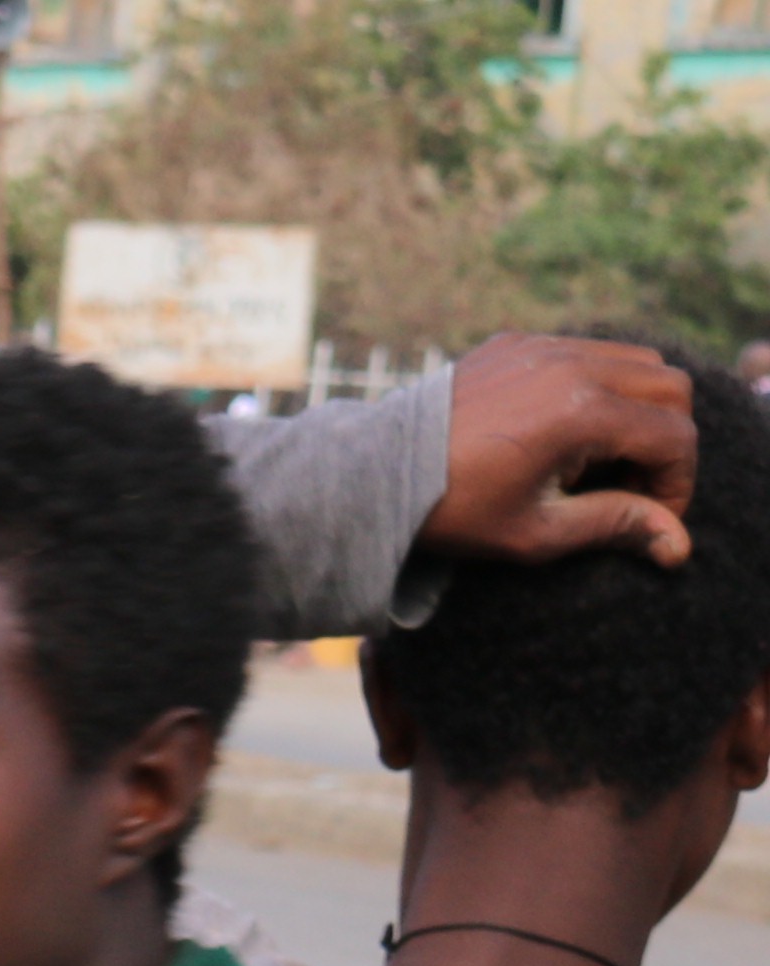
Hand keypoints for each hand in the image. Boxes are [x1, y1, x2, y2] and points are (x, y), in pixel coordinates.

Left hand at [430, 334, 694, 572]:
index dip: (676, 483)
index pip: (673, 436)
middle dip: (665, 440)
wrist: (367, 476)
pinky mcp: (517, 341)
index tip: (652, 516)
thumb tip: (677, 545)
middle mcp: (569, 364)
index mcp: (580, 411)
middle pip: (669, 387)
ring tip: (595, 462)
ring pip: (636, 360)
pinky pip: (586, 351)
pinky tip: (561, 434)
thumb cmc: (448, 513)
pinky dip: (598, 385)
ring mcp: (542, 345)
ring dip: (637, 409)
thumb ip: (613, 526)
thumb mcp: (534, 533)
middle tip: (629, 486)